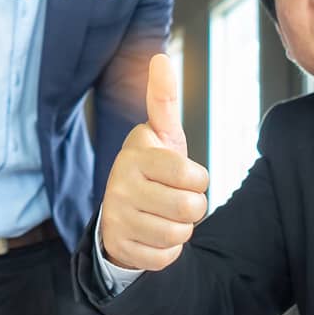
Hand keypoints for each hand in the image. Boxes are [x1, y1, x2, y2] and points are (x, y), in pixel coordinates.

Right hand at [99, 53, 208, 269]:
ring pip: (179, 234)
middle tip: (175, 199)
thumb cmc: (151, 169)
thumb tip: (159, 56)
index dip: (197, 179)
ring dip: (180, 229)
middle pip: (191, 208)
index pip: (193, 175)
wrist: (120, 213)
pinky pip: (166, 257)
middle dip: (193, 208)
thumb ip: (163, 100)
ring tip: (162, 216)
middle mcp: (119, 183)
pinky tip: (152, 235)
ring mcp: (116, 215)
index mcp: (135, 153)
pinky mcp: (119, 246)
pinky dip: (167, 251)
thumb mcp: (160, 135)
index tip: (182, 174)